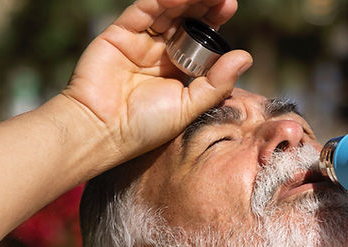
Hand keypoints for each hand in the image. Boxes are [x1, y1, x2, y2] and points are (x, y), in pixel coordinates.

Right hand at [62, 0, 252, 168]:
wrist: (102, 131)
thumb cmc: (144, 127)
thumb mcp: (188, 106)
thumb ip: (216, 83)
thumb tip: (245, 57)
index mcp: (179, 70)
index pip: (200, 38)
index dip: (214, 20)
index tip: (228, 5)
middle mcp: (160, 52)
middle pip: (185, 19)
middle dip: (203, 4)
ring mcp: (140, 41)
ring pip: (166, 11)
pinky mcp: (119, 34)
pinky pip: (142, 12)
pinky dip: (159, 1)